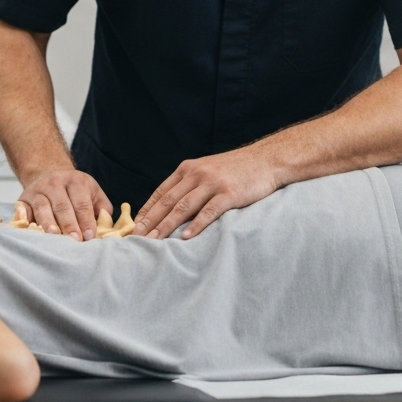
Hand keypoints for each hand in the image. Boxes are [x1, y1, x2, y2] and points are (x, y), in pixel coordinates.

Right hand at [18, 167, 112, 240]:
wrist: (49, 173)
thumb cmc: (75, 191)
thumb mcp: (93, 192)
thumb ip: (102, 208)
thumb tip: (106, 226)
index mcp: (76, 181)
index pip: (82, 204)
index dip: (86, 220)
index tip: (89, 236)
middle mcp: (55, 183)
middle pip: (63, 206)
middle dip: (69, 224)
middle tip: (75, 240)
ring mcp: (38, 190)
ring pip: (43, 208)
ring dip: (48, 223)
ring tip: (54, 235)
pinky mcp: (23, 199)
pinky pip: (23, 209)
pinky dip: (24, 217)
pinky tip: (28, 226)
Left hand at [135, 148, 280, 238]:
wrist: (266, 160)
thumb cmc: (237, 169)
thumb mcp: (207, 169)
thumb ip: (190, 183)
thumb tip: (170, 206)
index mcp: (188, 169)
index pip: (161, 192)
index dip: (146, 210)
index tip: (134, 227)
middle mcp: (197, 174)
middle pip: (168, 201)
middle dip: (150, 221)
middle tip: (136, 238)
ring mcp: (213, 183)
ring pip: (183, 207)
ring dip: (167, 225)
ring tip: (155, 241)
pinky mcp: (229, 193)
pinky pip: (209, 212)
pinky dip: (196, 225)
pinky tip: (185, 237)